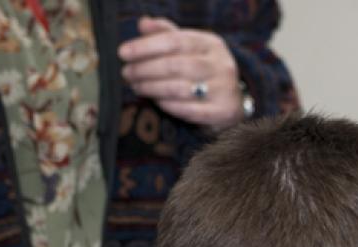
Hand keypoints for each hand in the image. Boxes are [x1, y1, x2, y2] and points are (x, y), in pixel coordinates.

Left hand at [118, 17, 243, 129]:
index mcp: (211, 44)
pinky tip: (156, 101)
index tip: (123, 53)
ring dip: (152, 88)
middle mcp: (221, 65)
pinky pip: (189, 110)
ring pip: (180, 88)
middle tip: (127, 73)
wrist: (234, 100)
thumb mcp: (190, 47)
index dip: (145, 46)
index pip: (174, 41)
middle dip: (144, 69)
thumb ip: (166, 34)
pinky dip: (168, 106)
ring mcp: (225, 89)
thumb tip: (143, 23)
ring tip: (137, 87)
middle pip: (175, 65)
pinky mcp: (223, 112)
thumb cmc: (204, 70)